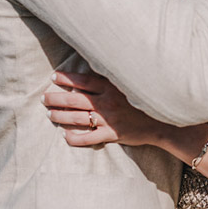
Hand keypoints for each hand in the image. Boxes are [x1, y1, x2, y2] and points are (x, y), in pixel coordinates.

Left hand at [43, 71, 164, 147]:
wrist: (162, 121)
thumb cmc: (144, 100)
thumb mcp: (129, 84)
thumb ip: (112, 78)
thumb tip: (93, 70)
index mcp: (110, 87)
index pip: (82, 80)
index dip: (66, 78)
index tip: (53, 77)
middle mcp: (107, 102)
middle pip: (74, 99)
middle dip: (56, 98)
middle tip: (44, 98)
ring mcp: (108, 119)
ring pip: (77, 118)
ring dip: (60, 116)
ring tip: (50, 115)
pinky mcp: (112, 134)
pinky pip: (88, 138)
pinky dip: (75, 138)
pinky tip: (65, 137)